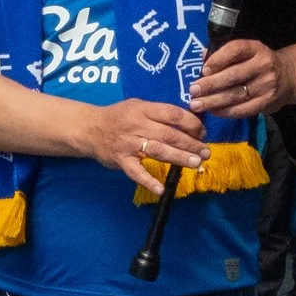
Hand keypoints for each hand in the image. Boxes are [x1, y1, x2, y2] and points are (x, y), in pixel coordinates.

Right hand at [86, 98, 207, 195]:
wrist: (89, 128)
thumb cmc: (119, 116)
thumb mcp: (138, 105)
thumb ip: (159, 113)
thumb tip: (189, 122)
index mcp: (143, 109)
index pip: (172, 114)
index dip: (191, 123)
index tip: (202, 133)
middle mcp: (137, 125)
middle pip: (168, 134)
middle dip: (190, 143)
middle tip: (206, 152)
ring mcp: (128, 144)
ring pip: (157, 151)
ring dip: (178, 158)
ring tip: (195, 163)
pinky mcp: (121, 160)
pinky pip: (136, 172)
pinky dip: (148, 181)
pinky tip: (161, 189)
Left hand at [191, 39, 294, 118]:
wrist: (287, 77)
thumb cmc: (257, 63)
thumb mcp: (246, 52)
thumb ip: (225, 54)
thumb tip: (200, 56)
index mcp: (256, 48)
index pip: (235, 50)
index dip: (218, 59)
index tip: (203, 69)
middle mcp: (263, 65)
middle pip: (233, 76)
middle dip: (210, 84)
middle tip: (193, 91)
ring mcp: (267, 85)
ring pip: (236, 95)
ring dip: (213, 101)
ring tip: (197, 104)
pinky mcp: (267, 102)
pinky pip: (243, 109)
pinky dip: (225, 112)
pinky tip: (213, 111)